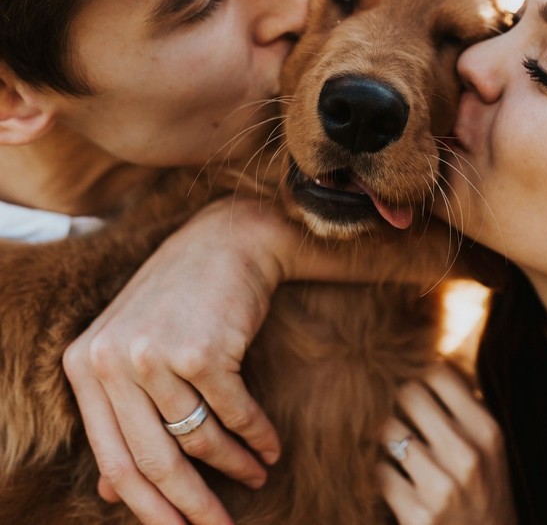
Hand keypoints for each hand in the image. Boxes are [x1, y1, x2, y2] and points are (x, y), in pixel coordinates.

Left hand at [63, 198, 297, 524]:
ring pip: (198, 440)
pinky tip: (270, 447)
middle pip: (153, 461)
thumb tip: (109, 491)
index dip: (148, 507)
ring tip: (256, 475)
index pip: (113, 459)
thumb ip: (119, 412)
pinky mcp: (202, 350)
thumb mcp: (135, 349)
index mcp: (85, 363)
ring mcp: (155, 354)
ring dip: (234, 466)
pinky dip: (256, 437)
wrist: (230, 239)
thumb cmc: (181, 297)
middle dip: (192, 506)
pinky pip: (233, 415)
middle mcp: (112, 360)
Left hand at [379, 361, 516, 524]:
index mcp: (486, 431)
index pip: (438, 372)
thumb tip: (431, 354)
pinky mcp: (418, 517)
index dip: (418, 372)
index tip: (411, 380)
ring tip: (392, 443)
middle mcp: (467, 456)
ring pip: (387, 430)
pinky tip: (393, 477)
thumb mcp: (489, 445)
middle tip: (394, 409)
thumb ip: (465, 400)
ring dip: (384, 436)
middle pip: (407, 394)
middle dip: (396, 400)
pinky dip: (380, 472)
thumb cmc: (484, 490)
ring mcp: (442, 488)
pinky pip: (379, 471)